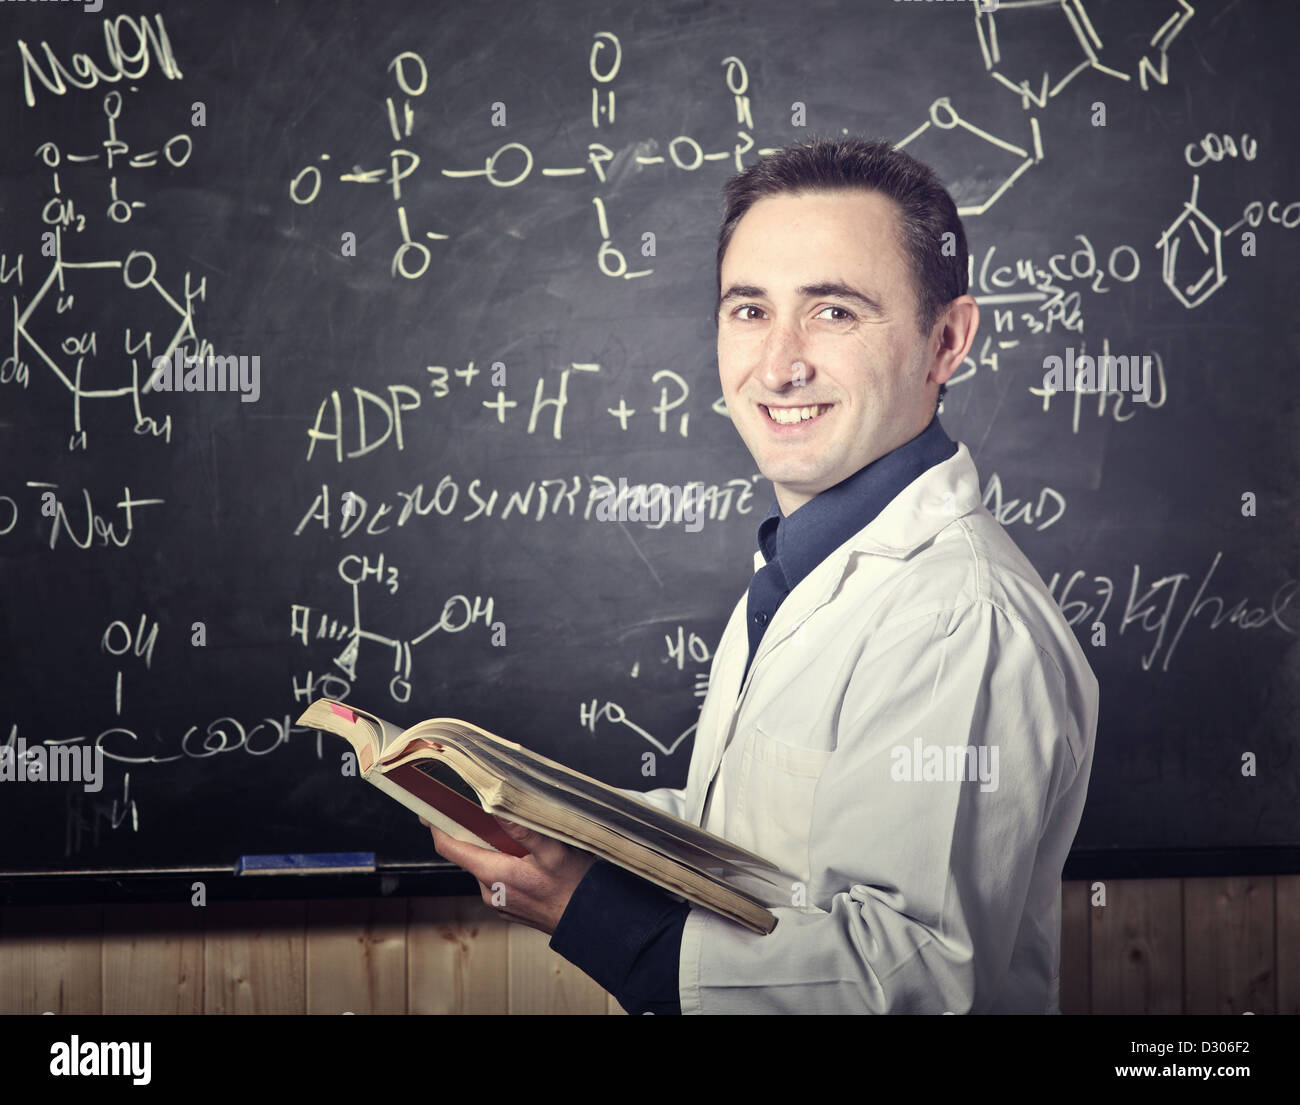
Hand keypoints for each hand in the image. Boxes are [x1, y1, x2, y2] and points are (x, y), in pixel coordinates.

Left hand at [421, 817, 596, 934]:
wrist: (589, 921)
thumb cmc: (575, 887)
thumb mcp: (554, 850)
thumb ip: (523, 829)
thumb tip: (496, 808)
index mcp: (495, 873)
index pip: (451, 848)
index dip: (438, 826)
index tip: (431, 810)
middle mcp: (490, 890)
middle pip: (468, 854)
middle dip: (476, 832)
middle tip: (490, 813)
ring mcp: (498, 901)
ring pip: (484, 865)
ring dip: (495, 849)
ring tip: (522, 841)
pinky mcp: (507, 907)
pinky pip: (496, 879)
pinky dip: (504, 865)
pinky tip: (528, 861)